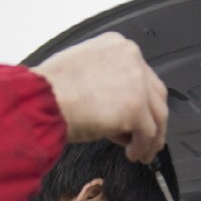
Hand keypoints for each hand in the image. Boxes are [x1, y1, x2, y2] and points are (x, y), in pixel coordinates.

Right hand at [32, 33, 167, 162]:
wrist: (42, 100)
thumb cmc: (51, 91)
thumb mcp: (82, 73)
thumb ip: (105, 82)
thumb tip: (115, 108)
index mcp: (117, 46)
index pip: (141, 76)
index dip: (142, 101)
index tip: (137, 119)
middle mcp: (131, 58)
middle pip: (156, 94)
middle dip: (152, 120)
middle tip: (144, 139)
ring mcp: (137, 82)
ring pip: (158, 115)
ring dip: (151, 138)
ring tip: (141, 153)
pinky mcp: (137, 106)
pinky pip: (149, 133)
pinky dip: (143, 147)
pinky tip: (133, 155)